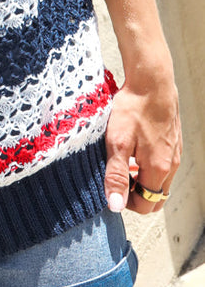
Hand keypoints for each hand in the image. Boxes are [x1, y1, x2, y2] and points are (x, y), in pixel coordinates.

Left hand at [103, 69, 181, 214]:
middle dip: (136, 195)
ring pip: (161, 181)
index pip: (146, 205)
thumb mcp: (117, 143)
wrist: (152, 81)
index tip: (111, 189)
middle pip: (156, 197)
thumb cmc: (133, 109)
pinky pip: (164, 165)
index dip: (127, 203)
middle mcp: (172, 165)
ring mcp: (175, 153)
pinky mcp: (174, 142)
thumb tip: (115, 205)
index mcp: (159, 169)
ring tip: (123, 163)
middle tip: (118, 179)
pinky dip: (149, 167)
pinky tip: (134, 149)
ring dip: (142, 180)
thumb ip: (116, 175)